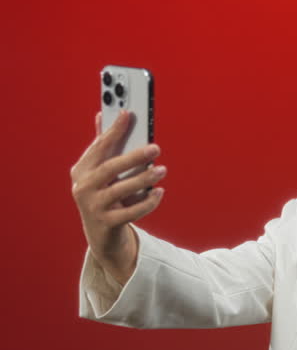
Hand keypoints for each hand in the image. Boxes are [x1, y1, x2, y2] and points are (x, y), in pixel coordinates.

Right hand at [70, 110, 165, 283]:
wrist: (101, 235)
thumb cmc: (103, 195)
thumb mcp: (98, 172)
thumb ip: (102, 146)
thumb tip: (103, 115)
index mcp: (81, 170)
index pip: (99, 147)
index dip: (113, 130)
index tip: (128, 114)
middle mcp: (83, 187)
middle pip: (110, 168)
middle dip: (133, 156)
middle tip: (155, 148)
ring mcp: (93, 207)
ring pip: (121, 190)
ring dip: (144, 179)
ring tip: (162, 170)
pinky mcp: (107, 223)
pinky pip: (131, 211)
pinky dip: (148, 202)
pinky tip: (160, 192)